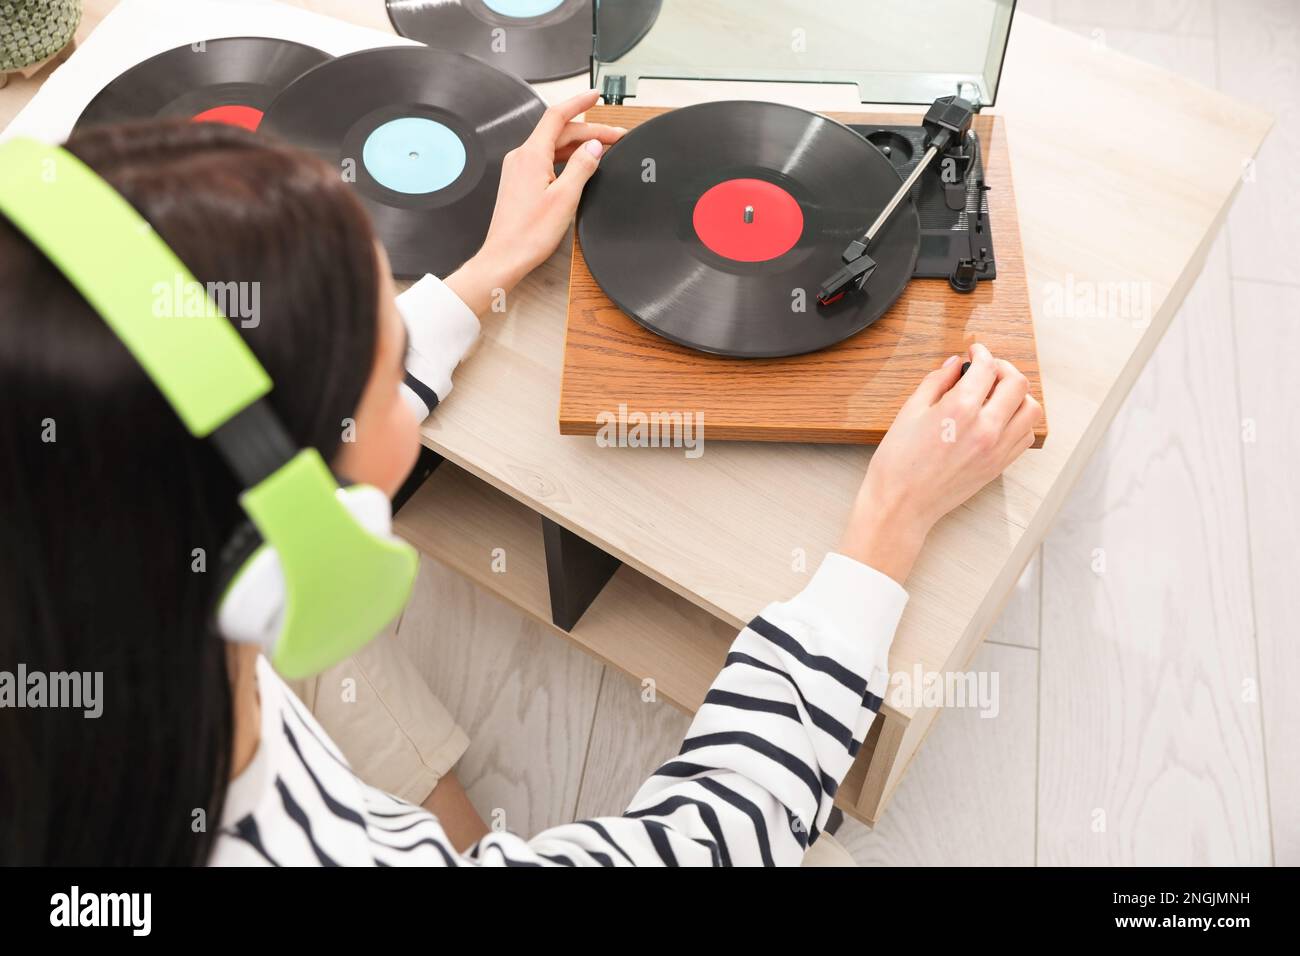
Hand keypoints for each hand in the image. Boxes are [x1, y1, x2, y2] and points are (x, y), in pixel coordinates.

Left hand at [445, 90, 625, 314]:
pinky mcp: (520, 183)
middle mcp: (521, 158)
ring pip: (553, 147)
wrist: (505, 257)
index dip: (579, 102)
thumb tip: (595, 147)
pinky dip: (566, 159)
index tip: (596, 95)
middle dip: (589, 131)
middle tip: (616, 136)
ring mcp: (519, 170)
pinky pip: (546, 161)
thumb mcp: (565, 197)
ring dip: (579, 146)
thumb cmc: (529, 234)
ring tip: (603, 149)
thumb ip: (582, 167)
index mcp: (531, 155)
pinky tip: (580, 166)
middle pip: (559, 132)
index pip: (557, 116)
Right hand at [838, 344, 1041, 583]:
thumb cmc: (898, 462)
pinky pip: (1025, 436)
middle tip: (987, 368)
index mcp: (960, 409)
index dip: (981, 352)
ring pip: (1030, 409)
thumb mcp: (910, 412)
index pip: (986, 367)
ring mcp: (996, 449)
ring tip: (997, 393)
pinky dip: (1019, 420)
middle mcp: (986, 428)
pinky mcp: (999, 466)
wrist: (901, 505)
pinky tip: (1000, 418)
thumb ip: (936, 382)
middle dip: (1003, 368)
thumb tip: (954, 364)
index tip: (974, 351)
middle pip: (1017, 383)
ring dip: (1017, 395)